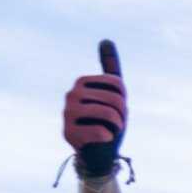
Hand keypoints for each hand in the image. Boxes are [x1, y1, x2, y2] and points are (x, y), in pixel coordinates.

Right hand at [62, 40, 124, 178]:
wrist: (98, 153)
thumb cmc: (108, 122)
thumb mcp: (113, 94)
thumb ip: (110, 68)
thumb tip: (106, 39)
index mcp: (82, 82)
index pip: (117, 84)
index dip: (124, 100)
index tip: (117, 109)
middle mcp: (71, 94)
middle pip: (115, 99)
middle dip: (122, 115)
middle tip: (114, 125)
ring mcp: (67, 113)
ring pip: (108, 114)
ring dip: (117, 127)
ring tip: (110, 131)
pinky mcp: (68, 133)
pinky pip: (101, 132)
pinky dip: (108, 138)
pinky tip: (101, 140)